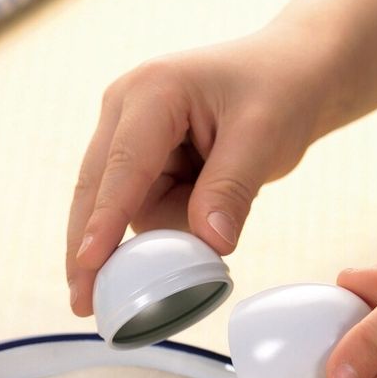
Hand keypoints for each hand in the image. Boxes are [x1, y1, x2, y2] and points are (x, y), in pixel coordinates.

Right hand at [66, 21, 336, 314]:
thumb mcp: (265, 135)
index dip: (104, 220)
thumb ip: (231, 189)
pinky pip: (146, 211)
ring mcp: (129, 137)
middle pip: (96, 189)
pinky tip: (198, 228)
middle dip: (89, 247)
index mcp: (152, 91)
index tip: (88, 265)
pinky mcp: (143, 162)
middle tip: (84, 304)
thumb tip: (209, 245)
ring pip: (124, 209)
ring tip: (205, 224)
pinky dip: (168, 231)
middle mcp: (126, 110)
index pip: (122, 166)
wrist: (293, 73)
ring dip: (156, 236)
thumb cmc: (280, 91)